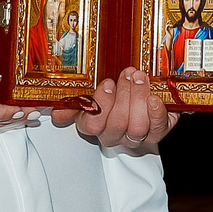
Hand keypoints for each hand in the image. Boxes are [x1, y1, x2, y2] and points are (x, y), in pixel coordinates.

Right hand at [56, 65, 177, 150]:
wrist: (147, 99)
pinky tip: (154, 98)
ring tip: (140, 78)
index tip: (108, 83)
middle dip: (124, 95)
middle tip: (128, 75)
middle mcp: (114, 134)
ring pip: (136, 127)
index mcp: (95, 125)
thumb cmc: (117, 94)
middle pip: (117, 124)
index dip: (101, 104)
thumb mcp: (94, 93)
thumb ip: (75, 101)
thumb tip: (55, 110)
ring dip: (139, 98)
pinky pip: (157, 129)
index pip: (91, 125)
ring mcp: (135, 136)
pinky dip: (156, 112)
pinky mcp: (156, 133)